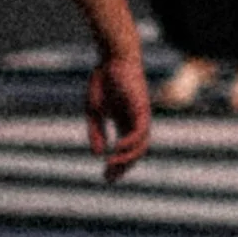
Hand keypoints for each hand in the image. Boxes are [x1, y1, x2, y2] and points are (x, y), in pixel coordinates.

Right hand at [86, 44, 152, 176]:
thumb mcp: (95, 111)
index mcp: (125, 122)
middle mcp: (136, 122)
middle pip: (136, 151)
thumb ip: (97, 132)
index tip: (106, 177)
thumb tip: (98, 154)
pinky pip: (141, 131)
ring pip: (141, 145)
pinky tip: (118, 149)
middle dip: (123, 167)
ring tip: (112, 166)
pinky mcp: (142, 108)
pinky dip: (131, 142)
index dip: (117, 165)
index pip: (125, 150)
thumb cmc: (104, 81)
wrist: (113, 58)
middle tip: (109, 178)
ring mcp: (141, 116)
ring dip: (128, 158)